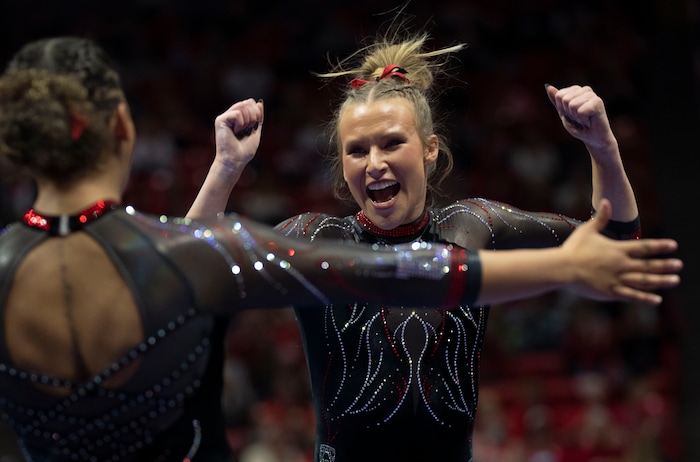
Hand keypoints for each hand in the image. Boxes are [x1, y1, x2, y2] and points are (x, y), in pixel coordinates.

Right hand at [214, 98, 263, 171]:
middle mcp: (230, 115)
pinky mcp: (220, 120)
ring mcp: (225, 117)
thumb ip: (258, 117)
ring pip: (242, 106)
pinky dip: (240, 124)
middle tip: (247, 130)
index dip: (256, 112)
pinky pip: (237, 114)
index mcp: (238, 117)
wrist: (236, 160)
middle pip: (247, 102)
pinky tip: (235, 131)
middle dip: (253, 116)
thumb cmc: (244, 150)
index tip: (254, 125)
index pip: (250, 103)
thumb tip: (259, 102)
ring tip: (240, 131)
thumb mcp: (255, 131)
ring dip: (247, 121)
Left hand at [545, 84, 614, 150]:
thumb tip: (548, 86)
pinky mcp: (598, 102)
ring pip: (572, 105)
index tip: (570, 115)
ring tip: (584, 119)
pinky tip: (589, 121)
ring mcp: (592, 95)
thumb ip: (556, 100)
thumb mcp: (563, 113)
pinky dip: (582, 119)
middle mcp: (585, 90)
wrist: (593, 137)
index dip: (562, 109)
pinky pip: (580, 111)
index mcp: (576, 90)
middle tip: (578, 118)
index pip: (559, 95)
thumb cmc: (579, 126)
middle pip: (564, 99)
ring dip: (576, 117)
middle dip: (568, 113)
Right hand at [562, 199, 681, 304]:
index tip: (673, 246)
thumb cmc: (573, 248)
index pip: (644, 247)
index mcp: (617, 249)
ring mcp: (616, 278)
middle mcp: (621, 264)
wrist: (563, 267)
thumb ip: (600, 218)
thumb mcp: (587, 230)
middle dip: (665, 265)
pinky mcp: (610, 291)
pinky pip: (631, 295)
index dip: (659, 246)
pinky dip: (645, 298)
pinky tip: (657, 300)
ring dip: (661, 281)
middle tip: (679, 265)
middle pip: (648, 265)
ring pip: (643, 281)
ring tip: (675, 280)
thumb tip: (606, 201)